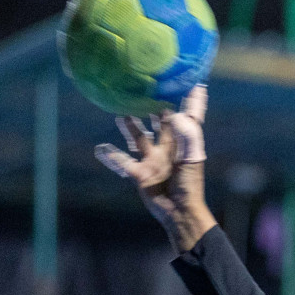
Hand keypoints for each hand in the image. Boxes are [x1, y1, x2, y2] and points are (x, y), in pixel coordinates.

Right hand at [95, 86, 216, 252]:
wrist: (179, 212)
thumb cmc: (190, 185)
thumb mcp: (191, 158)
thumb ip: (186, 135)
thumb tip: (176, 114)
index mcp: (183, 143)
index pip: (188, 117)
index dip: (192, 101)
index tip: (194, 82)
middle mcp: (168, 149)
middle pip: (161, 124)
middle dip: (155, 109)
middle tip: (145, 91)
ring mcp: (153, 161)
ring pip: (139, 138)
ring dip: (131, 127)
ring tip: (122, 114)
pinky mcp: (140, 173)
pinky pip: (123, 162)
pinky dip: (111, 156)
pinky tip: (100, 148)